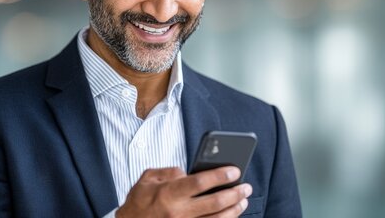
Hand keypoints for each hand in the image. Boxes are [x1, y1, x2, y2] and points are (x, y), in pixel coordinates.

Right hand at [115, 166, 252, 217]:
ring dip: (234, 210)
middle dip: (234, 194)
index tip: (235, 170)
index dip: (220, 175)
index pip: (200, 182)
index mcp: (168, 194)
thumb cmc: (138, 201)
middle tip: (246, 187)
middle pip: (215, 203)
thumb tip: (190, 173)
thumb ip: (170, 171)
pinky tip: (230, 216)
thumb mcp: (148, 178)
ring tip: (243, 201)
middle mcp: (178, 212)